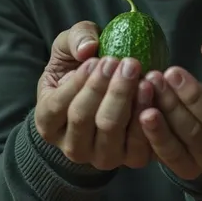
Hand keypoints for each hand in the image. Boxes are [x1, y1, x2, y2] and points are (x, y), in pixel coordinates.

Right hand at [34, 21, 154, 169]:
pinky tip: (154, 89)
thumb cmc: (80, 68)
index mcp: (47, 121)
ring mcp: (100, 157)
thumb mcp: (69, 48)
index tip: (96, 61)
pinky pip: (139, 144)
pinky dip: (147, 116)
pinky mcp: (130, 160)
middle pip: (84, 119)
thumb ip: (75, 40)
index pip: (56, 107)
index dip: (77, 83)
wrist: (107, 95)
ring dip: (127, 100)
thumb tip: (88, 48)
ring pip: (110, 131)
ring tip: (141, 74)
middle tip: (127, 62)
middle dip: (105, 87)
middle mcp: (71, 146)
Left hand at [139, 28, 201, 179]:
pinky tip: (135, 109)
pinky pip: (160, 158)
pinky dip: (145, 136)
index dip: (193, 95)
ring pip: (175, 153)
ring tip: (141, 94)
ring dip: (155, 125)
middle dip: (171, 105)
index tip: (172, 71)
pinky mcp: (178, 165)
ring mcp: (199, 165)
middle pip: (194, 136)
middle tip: (152, 78)